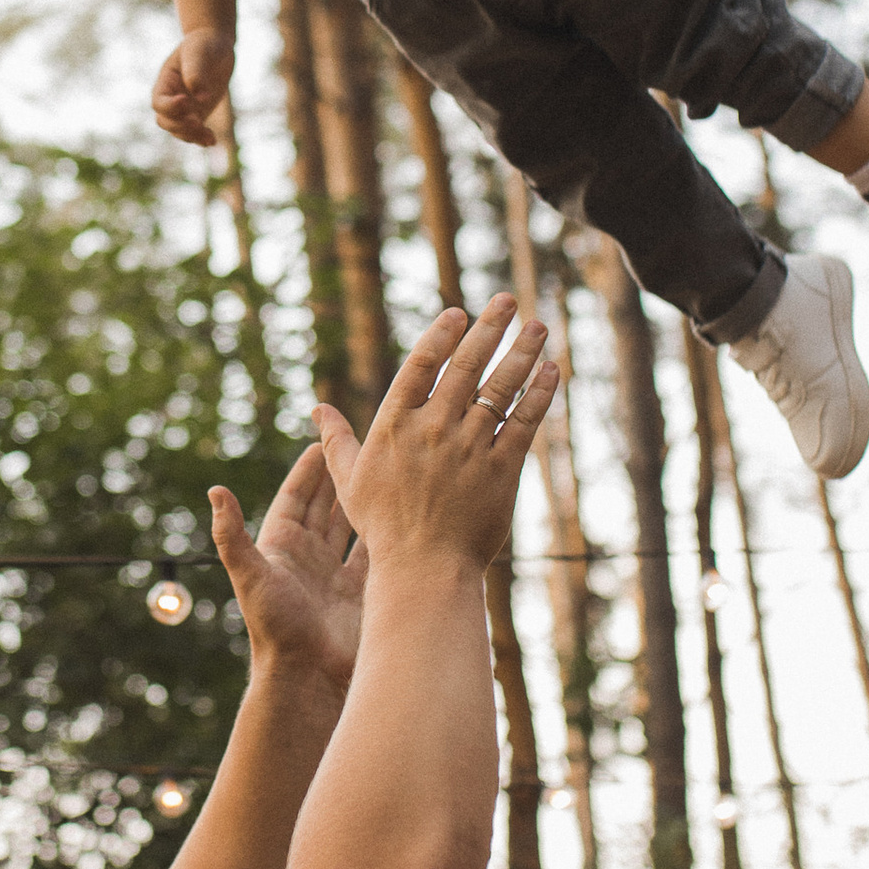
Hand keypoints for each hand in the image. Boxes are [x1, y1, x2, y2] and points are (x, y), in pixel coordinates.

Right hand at [152, 27, 234, 146]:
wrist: (215, 45)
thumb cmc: (203, 45)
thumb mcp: (199, 53)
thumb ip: (196, 73)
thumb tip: (201, 99)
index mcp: (165, 83)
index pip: (159, 102)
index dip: (169, 106)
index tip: (186, 100)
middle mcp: (171, 98)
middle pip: (165, 121)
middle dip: (179, 125)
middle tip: (198, 122)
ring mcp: (184, 108)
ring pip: (179, 130)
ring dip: (192, 135)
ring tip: (209, 137)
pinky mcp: (198, 114)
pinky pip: (195, 132)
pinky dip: (202, 138)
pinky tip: (213, 141)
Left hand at [208, 442, 365, 691]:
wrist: (307, 677)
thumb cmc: (274, 628)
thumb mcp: (250, 576)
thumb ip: (232, 535)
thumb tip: (215, 490)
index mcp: (280, 546)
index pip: (297, 496)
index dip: (309, 468)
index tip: (321, 437)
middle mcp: (309, 556)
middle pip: (327, 506)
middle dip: (341, 475)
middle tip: (361, 444)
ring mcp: (336, 574)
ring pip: (354, 526)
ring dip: (366, 501)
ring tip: (386, 471)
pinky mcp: (362, 592)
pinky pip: (375, 555)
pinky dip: (386, 535)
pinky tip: (404, 514)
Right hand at [312, 299, 558, 576]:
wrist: (424, 568)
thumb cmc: (383, 527)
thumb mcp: (350, 480)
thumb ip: (336, 441)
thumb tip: (317, 410)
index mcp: (396, 425)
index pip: (421, 365)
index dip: (441, 336)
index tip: (459, 314)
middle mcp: (435, 428)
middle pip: (466, 367)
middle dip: (489, 329)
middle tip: (505, 300)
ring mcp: (470, 447)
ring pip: (501, 388)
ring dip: (522, 352)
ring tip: (538, 325)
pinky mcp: (501, 469)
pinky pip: (524, 422)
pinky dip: (539, 395)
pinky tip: (551, 371)